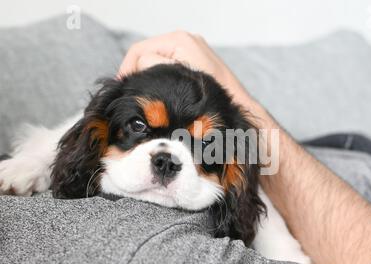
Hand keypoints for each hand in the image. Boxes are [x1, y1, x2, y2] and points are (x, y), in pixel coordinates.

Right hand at [118, 31, 251, 105]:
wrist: (239, 107)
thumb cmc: (212, 97)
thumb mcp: (177, 81)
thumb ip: (155, 70)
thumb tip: (138, 70)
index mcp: (180, 41)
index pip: (140, 51)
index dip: (127, 70)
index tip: (123, 88)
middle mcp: (186, 39)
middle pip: (147, 53)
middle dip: (138, 72)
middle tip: (132, 92)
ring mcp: (191, 48)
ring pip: (157, 60)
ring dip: (149, 76)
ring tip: (145, 94)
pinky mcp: (194, 59)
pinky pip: (169, 64)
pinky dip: (161, 76)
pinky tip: (161, 91)